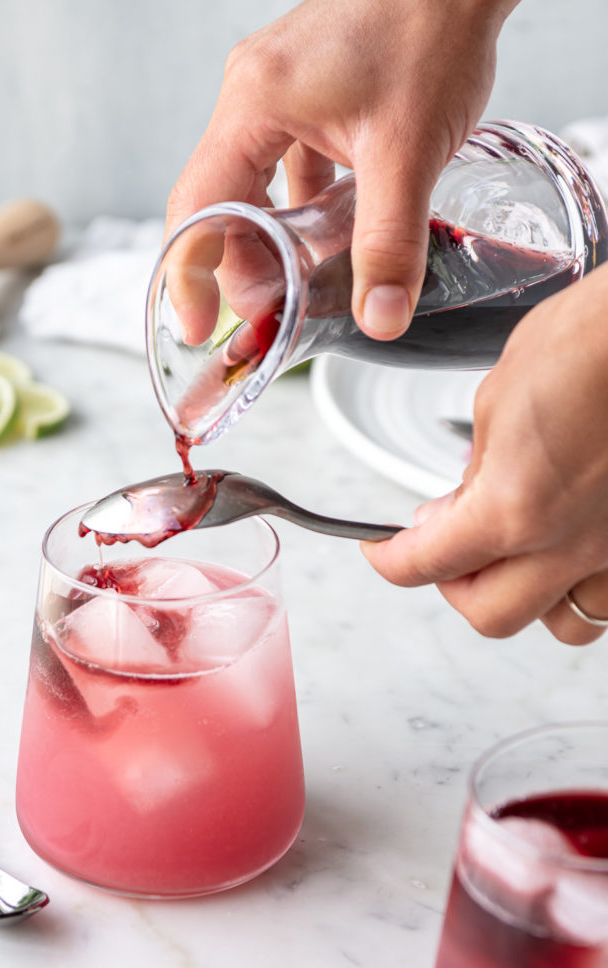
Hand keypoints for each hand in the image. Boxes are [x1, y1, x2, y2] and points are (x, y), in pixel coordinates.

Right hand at [165, 0, 517, 340]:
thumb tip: (380, 317)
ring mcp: (278, 97)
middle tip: (279, 315)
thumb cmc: (429, 29)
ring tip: (306, 284)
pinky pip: (288, 169)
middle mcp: (253, 99)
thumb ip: (390, 242)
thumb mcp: (407, 152)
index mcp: (253, 105)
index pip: (195, 206)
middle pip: (222, 206)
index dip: (189, 275)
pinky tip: (335, 236)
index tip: (195, 328)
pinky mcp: (308, 99)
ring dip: (276, 242)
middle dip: (246, 267)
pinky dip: (305, 212)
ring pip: (255, 191)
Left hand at [362, 263, 607, 644]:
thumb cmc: (590, 343)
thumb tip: (463, 501)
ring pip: (564, 623)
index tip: (383, 552)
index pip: (427, 564)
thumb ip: (477, 469)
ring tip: (515, 553)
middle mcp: (570, 545)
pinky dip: (582, 582)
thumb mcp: (497, 401)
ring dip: (527, 594)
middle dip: (453, 584)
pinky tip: (571, 541)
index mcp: (514, 510)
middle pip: (489, 613)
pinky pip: (607, 594)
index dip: (390, 560)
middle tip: (443, 548)